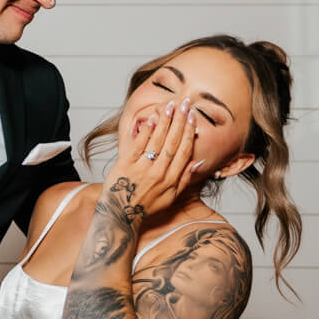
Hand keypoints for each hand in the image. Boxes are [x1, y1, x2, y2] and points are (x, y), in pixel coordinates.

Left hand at [108, 98, 205, 218]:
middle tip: (185, 104)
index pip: (184, 151)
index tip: (193, 117)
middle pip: (173, 142)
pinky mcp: (126, 164)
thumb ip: (184, 179)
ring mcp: (142, 168)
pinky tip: (152, 119)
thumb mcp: (171, 197)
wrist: (121, 213)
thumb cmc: (146, 205)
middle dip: (180, 121)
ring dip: (165, 122)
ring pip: (157, 141)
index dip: (190, 133)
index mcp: (171, 179)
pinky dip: (146, 132)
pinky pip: (138, 145)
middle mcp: (159, 172)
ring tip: (170, 106)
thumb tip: (198, 162)